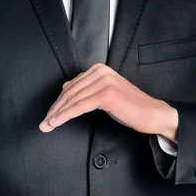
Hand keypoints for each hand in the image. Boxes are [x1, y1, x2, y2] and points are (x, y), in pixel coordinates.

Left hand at [39, 63, 177, 141]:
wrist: (152, 114)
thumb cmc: (130, 107)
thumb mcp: (105, 94)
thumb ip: (87, 89)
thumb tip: (66, 89)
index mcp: (99, 69)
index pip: (72, 86)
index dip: (58, 102)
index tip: (48, 115)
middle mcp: (100, 72)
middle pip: (70, 92)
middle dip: (55, 109)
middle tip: (43, 123)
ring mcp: (104, 82)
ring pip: (73, 100)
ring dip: (57, 114)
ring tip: (47, 126)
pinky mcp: (107, 95)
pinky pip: (80, 106)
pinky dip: (66, 115)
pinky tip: (57, 123)